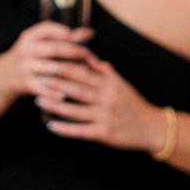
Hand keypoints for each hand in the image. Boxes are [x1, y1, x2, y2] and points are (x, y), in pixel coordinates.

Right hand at [0, 19, 90, 109]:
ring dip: (70, 71)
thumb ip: (62, 38)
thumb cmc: (29, 57)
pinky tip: (68, 93)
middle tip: (89, 55)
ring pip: (51, 68)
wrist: (2, 77)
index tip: (87, 35)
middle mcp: (25, 50)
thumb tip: (90, 33)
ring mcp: (24, 66)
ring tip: (85, 73)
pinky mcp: (24, 83)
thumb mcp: (39, 43)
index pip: (48, 28)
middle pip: (54, 48)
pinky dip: (56, 90)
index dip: (68, 32)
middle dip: (75, 51)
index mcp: (29, 37)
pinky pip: (43, 87)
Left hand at [39, 48, 155, 149]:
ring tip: (37, 99)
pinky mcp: (104, 134)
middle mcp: (107, 98)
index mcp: (110, 84)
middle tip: (37, 76)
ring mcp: (105, 116)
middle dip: (55, 82)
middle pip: (76, 88)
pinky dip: (64, 129)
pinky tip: (50, 125)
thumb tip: (87, 55)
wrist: (152, 127)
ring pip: (75, 109)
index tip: (48, 60)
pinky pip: (80, 131)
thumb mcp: (122, 83)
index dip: (65, 66)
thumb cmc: (133, 104)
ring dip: (54, 105)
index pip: (84, 72)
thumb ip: (104, 70)